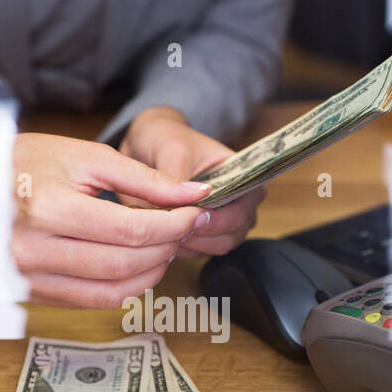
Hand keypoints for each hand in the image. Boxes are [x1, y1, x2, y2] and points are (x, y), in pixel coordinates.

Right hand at [0, 134, 211, 306]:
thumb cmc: (27, 162)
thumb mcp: (85, 155)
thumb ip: (144, 178)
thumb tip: (196, 194)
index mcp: (46, 208)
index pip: (128, 230)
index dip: (173, 225)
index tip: (197, 211)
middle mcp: (34, 251)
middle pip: (124, 264)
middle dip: (167, 247)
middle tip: (187, 226)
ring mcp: (30, 279)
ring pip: (113, 291)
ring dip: (152, 271)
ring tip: (167, 244)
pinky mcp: (33, 295)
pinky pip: (93, 301)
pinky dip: (127, 286)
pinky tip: (140, 262)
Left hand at [119, 106, 264, 258]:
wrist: (147, 146)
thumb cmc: (167, 139)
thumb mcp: (171, 149)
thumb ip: (177, 176)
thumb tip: (182, 203)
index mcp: (244, 177)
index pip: (243, 209)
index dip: (218, 220)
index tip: (190, 217)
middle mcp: (240, 203)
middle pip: (232, 234)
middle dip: (201, 234)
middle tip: (169, 225)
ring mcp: (224, 222)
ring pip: (215, 247)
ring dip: (189, 242)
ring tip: (161, 225)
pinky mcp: (204, 235)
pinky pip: (197, 251)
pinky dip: (179, 247)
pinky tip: (160, 231)